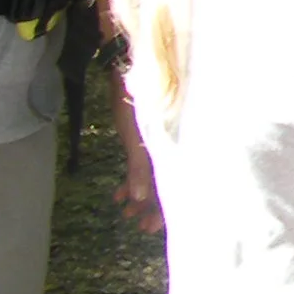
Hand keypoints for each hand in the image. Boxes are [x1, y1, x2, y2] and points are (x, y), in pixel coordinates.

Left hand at [109, 87, 162, 232]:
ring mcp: (156, 142)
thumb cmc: (135, 97)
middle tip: (140, 226)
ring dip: (140, 196)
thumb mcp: (135, 135)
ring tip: (127, 213)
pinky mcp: (146, 135)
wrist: (128, 65)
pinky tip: (120, 194)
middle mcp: (168, 147)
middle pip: (165, 185)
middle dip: (152, 208)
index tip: (153, 227)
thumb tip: (141, 199)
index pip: (174, 187)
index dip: (165, 210)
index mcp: (171, 147)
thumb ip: (139, 167)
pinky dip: (131, 179)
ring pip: (153, 177)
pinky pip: (142, 164)